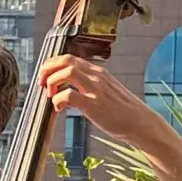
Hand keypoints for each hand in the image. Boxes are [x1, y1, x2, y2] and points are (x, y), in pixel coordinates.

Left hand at [37, 52, 164, 147]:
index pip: (69, 58)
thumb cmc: (122, 110)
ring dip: (52, 82)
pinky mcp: (93, 104)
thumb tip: (68, 87)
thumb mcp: (105, 90)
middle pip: (65, 61)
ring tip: (51, 95)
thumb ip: (89, 85)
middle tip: (42, 83)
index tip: (45, 74)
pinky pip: (67, 95)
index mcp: (98, 72)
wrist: (139, 122)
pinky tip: (59, 108)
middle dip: (48, 69)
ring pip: (66, 73)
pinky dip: (57, 100)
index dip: (52, 64)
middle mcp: (96, 76)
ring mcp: (95, 89)